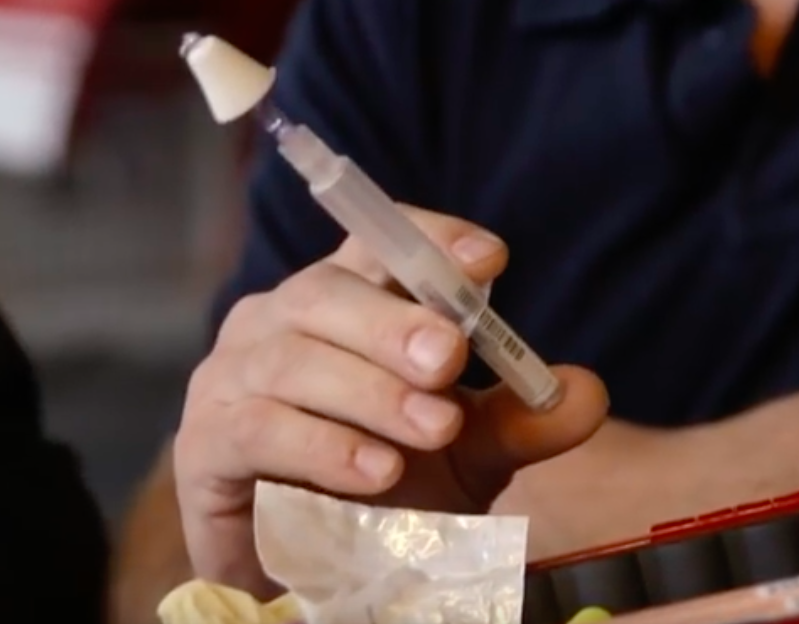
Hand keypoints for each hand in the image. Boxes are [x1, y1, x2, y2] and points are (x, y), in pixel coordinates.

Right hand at [173, 206, 608, 596]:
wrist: (318, 560)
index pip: (381, 242)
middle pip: (329, 292)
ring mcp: (237, 373)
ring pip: (295, 358)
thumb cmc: (390, 481)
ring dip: (369, 391)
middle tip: (449, 359)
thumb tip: (587, 392)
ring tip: (432, 428)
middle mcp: (284, 318)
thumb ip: (520, 420)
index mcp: (348, 299)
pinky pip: (258, 426)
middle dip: (394, 323)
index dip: (431, 241)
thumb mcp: (468, 450)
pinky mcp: (208, 439)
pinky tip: (375, 472)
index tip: (490, 260)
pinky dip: (321, 446)